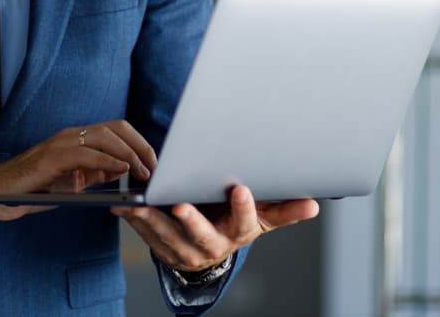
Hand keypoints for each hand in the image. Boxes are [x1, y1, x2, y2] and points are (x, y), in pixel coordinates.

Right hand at [0, 120, 156, 221]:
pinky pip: (88, 153)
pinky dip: (109, 160)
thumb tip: (123, 170)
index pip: (116, 130)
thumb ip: (95, 173)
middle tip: (155, 167)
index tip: (154, 163)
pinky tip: (122, 171)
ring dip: (130, 154)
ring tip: (144, 172)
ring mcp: (61, 142)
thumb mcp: (72, 181)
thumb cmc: (32, 189)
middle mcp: (71, 134)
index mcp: (77, 138)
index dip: (139, 143)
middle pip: (117, 128)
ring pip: (106, 136)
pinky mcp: (53, 156)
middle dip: (141, 146)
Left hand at [112, 185, 318, 271]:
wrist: (211, 246)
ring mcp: (186, 250)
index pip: (245, 222)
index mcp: (239, 233)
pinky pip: (147, 237)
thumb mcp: (262, 217)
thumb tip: (314, 204)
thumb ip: (284, 209)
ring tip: (141, 204)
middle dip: (191, 220)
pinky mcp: (163, 248)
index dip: (244, 207)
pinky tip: (125, 206)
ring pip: (168, 237)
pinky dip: (135, 221)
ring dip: (153, 220)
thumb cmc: (236, 221)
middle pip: (203, 235)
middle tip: (180, 205)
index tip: (241, 189)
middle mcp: (213, 245)